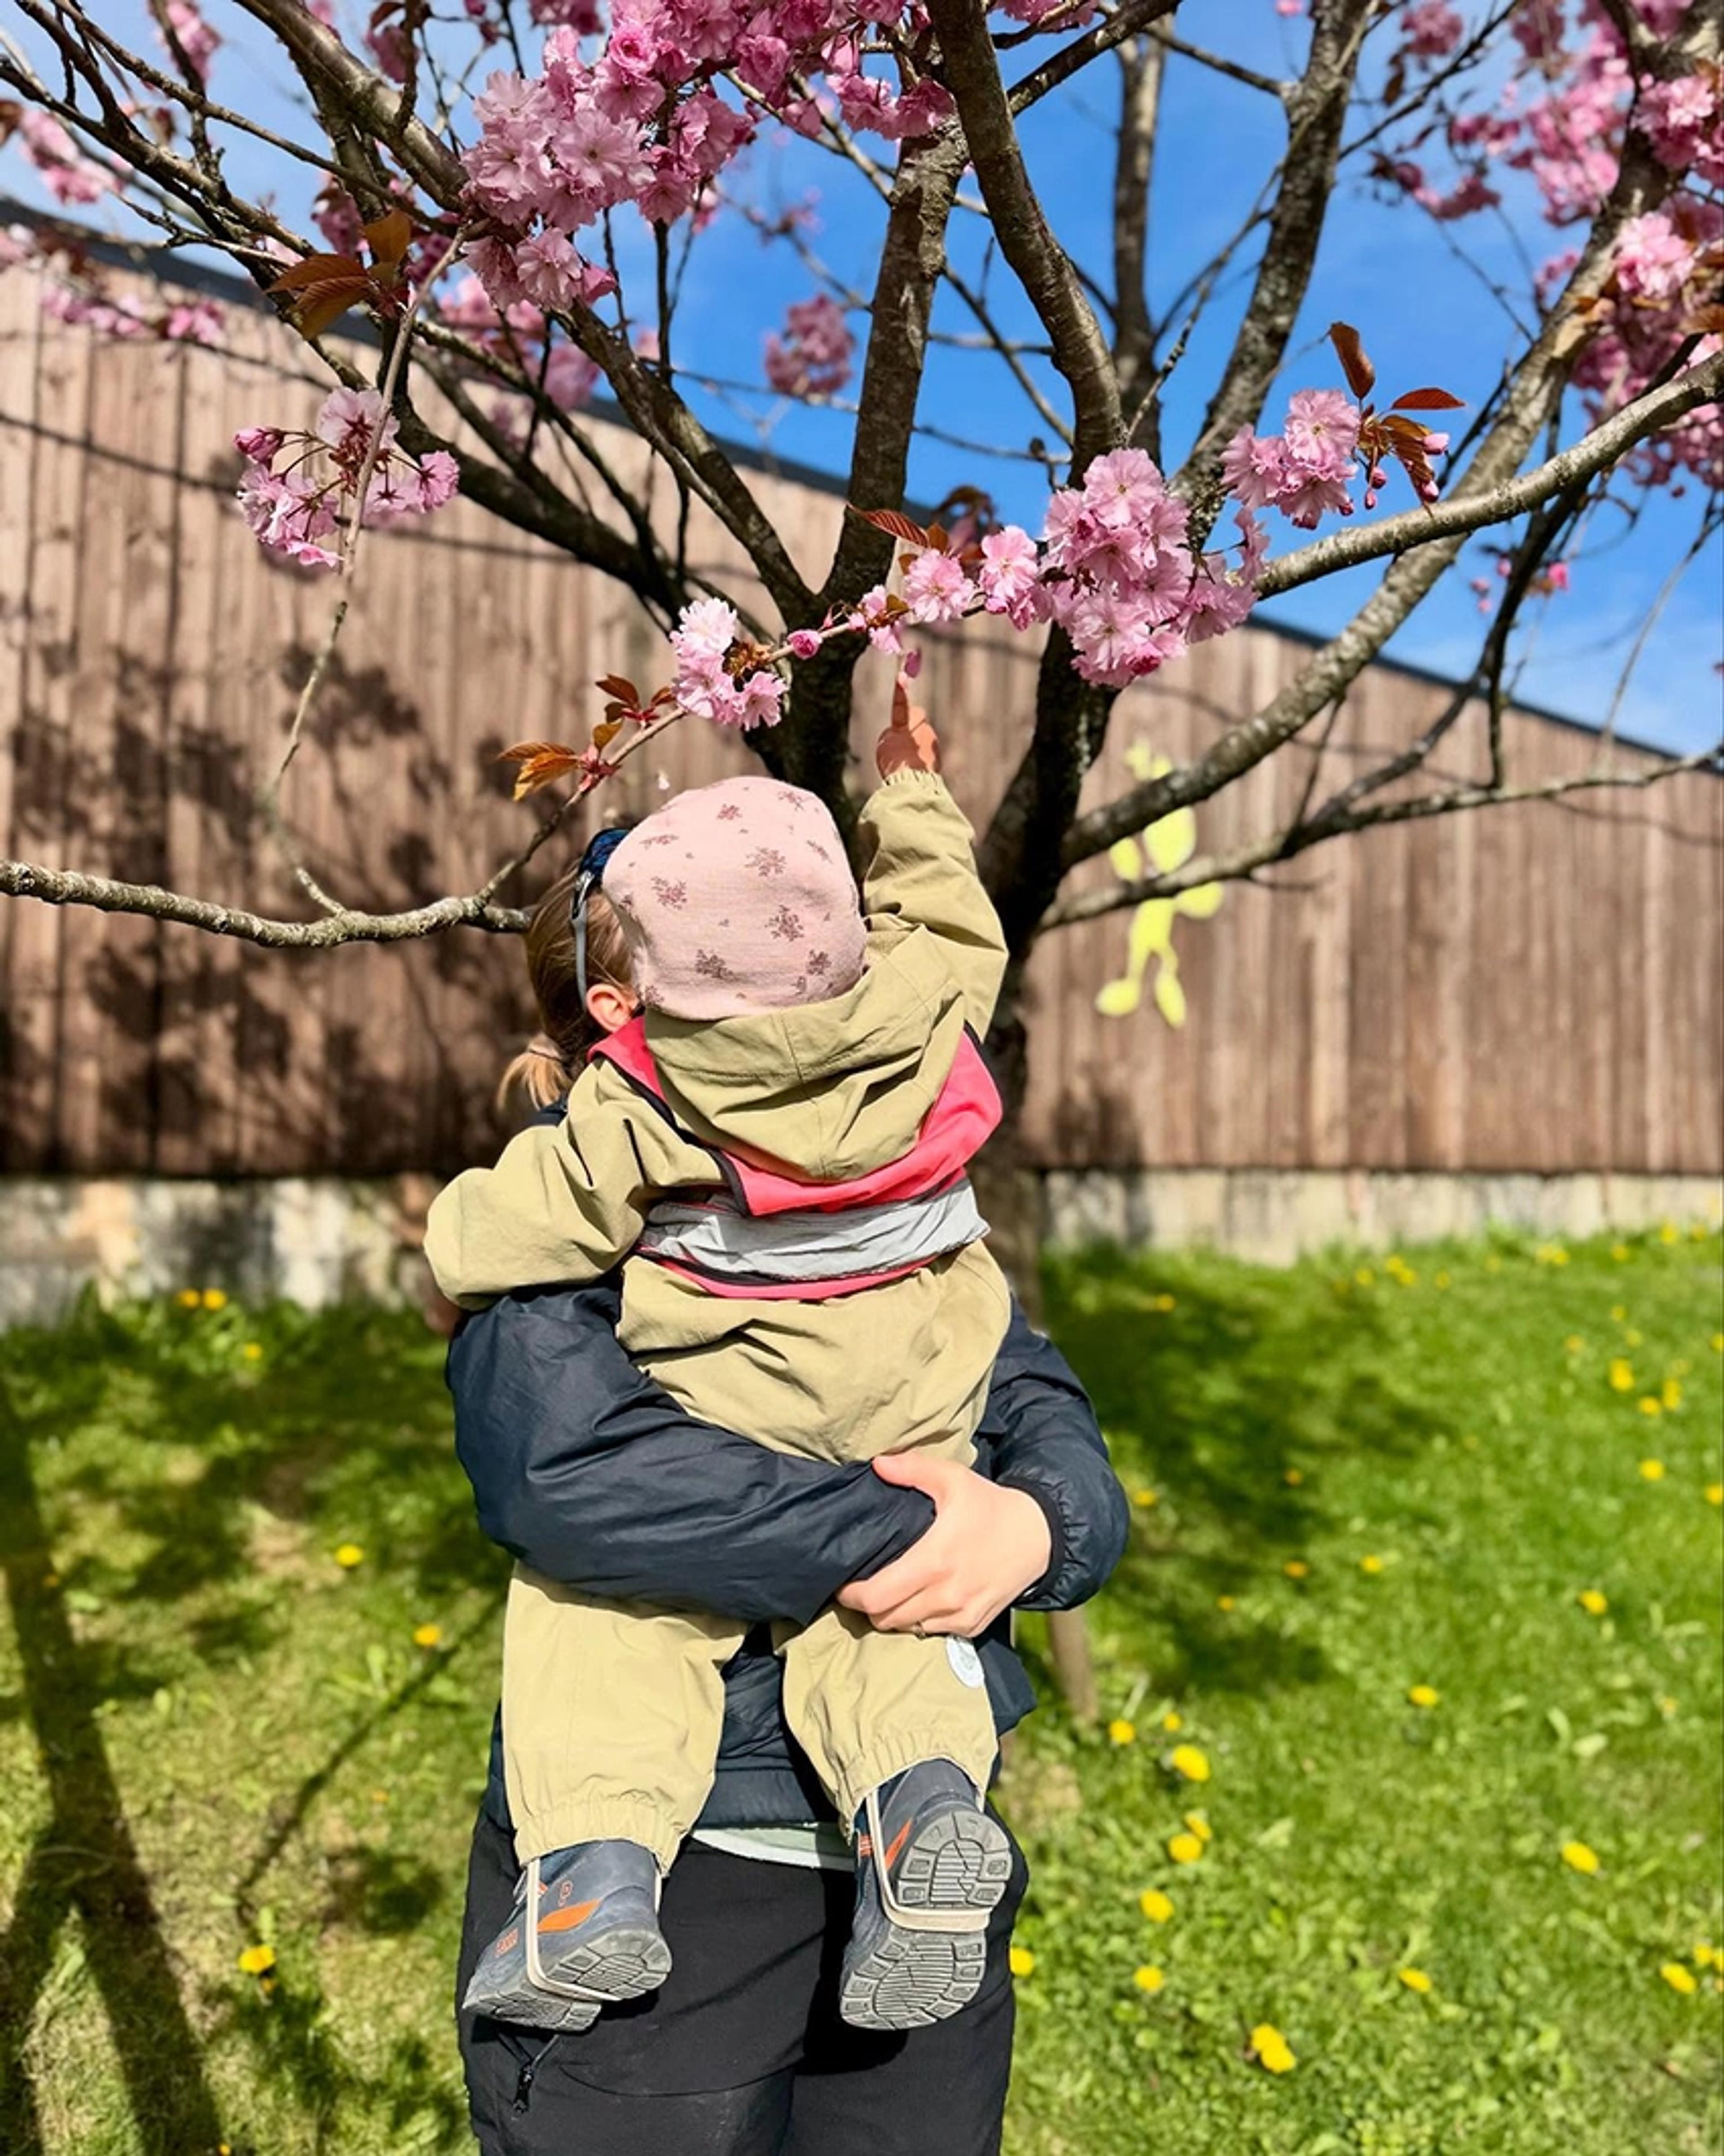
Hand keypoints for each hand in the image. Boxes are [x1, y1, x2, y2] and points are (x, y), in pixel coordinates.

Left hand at [835, 1454, 1052, 1636]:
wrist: (1039, 1537)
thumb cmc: (990, 1505)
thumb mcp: (954, 1478)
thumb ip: (913, 1469)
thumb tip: (877, 1463)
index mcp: (933, 1560)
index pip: (875, 1596)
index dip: (851, 1594)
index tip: (843, 1582)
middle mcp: (945, 1594)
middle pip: (884, 1618)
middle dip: (867, 1605)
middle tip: (862, 1586)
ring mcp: (960, 1614)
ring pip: (906, 1628)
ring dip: (893, 1614)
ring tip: (890, 1591)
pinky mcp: (972, 1625)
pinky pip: (932, 1632)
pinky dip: (919, 1620)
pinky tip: (921, 1597)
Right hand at [875, 674, 939, 777]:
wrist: (911, 783)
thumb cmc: (895, 763)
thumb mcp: (884, 744)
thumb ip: (892, 733)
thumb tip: (903, 735)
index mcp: (904, 724)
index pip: (900, 704)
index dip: (900, 691)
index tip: (901, 676)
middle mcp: (922, 729)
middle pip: (916, 721)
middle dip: (910, 728)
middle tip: (899, 745)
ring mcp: (931, 742)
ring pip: (922, 738)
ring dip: (915, 746)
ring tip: (905, 762)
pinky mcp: (937, 756)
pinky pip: (926, 752)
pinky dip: (920, 758)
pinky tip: (913, 769)